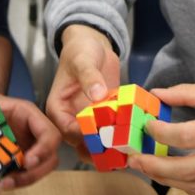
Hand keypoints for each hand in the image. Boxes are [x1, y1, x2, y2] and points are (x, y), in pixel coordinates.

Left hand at [0, 87, 60, 188]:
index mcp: (28, 114)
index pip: (49, 133)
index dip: (44, 149)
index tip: (26, 163)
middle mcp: (33, 132)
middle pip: (50, 156)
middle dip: (34, 173)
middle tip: (10, 180)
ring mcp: (28, 147)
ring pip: (40, 168)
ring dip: (25, 180)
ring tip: (2, 184)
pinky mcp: (19, 159)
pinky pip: (25, 173)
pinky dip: (15, 181)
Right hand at [45, 25, 120, 159]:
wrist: (93, 44)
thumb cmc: (80, 50)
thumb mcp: (83, 61)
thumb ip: (89, 77)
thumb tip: (97, 94)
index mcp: (58, 109)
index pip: (68, 130)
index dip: (84, 135)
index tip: (104, 134)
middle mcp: (71, 118)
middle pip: (82, 143)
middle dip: (100, 149)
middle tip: (119, 151)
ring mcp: (88, 119)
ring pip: (97, 142)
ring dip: (112, 147)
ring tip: (129, 151)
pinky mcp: (104, 116)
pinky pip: (111, 131)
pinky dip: (121, 135)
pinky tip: (135, 138)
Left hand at [128, 82, 194, 194]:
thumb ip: (190, 93)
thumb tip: (158, 95)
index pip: (188, 136)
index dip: (161, 134)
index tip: (147, 128)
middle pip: (190, 170)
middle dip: (156, 167)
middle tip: (136, 159)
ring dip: (170, 180)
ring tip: (152, 168)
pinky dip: (193, 191)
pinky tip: (181, 178)